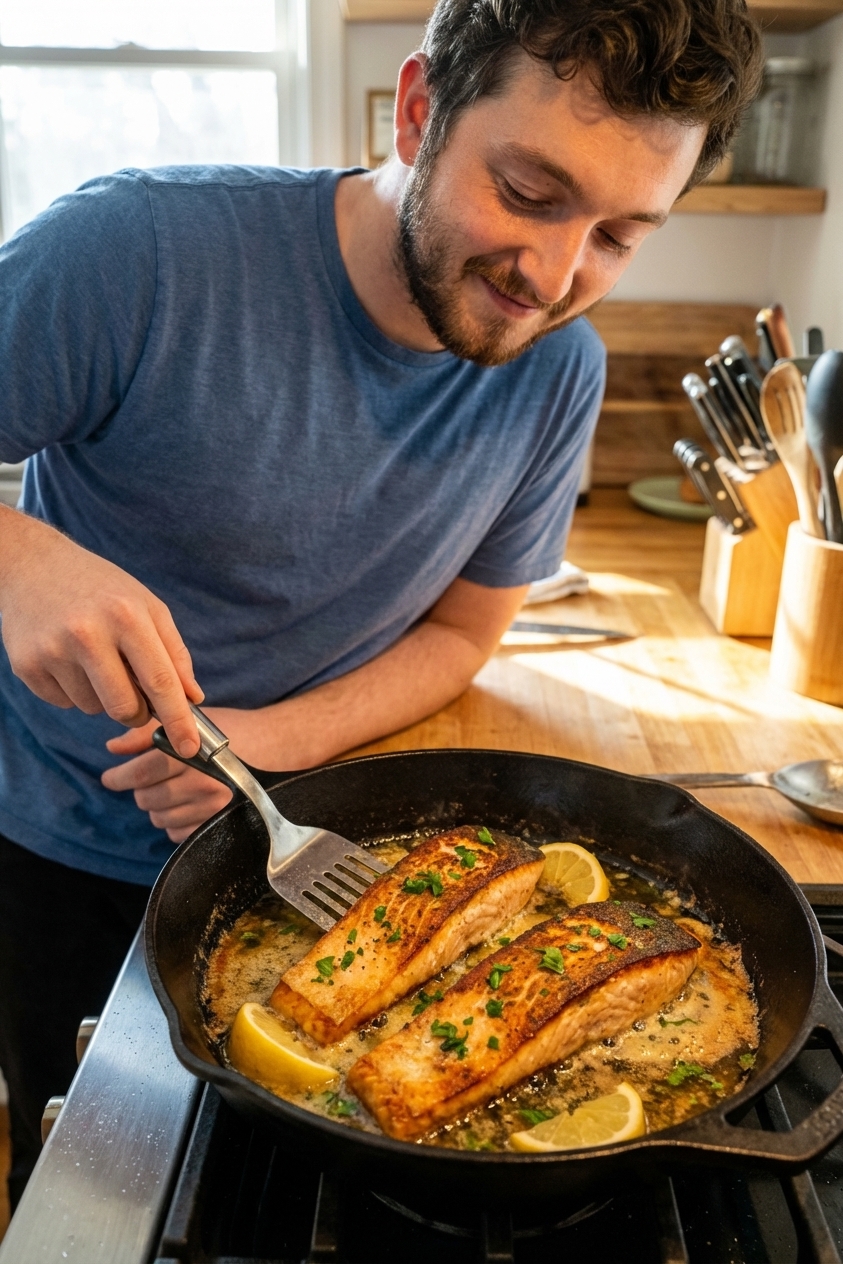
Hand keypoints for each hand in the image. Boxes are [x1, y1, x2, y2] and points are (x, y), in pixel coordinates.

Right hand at [0, 507, 202, 755]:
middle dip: (138, 712)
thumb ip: (173, 653)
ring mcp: (53, 651)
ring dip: (102, 696)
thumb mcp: (147, 606)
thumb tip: (193, 699)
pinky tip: (68, 658)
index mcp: (126, 616)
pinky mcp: (27, 665)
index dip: (178, 720)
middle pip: (126, 708)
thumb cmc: (102, 588)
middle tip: (135, 692)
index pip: (160, 681)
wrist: (34, 565)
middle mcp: (88, 634)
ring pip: (94, 709)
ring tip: (94, 658)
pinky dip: (74, 691)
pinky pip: (65, 703)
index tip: (190, 748)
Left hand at [102, 707, 273, 842]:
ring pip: (159, 818)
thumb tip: (112, 748)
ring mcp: (212, 807)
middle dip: (139, 789)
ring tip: (168, 789)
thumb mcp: (191, 720)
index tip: (110, 778)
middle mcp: (203, 783)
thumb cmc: (230, 729)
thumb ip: (147, 733)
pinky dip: (173, 821)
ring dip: (156, 805)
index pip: (141, 773)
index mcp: (192, 755)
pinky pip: (177, 833)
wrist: (271, 746)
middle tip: (146, 779)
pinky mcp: (218, 824)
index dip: (118, 777)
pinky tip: (183, 804)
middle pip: (147, 798)